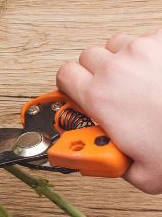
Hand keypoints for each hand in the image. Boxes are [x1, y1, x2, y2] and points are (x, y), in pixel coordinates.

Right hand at [57, 28, 161, 193]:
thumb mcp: (146, 176)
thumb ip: (113, 164)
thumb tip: (100, 158)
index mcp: (101, 98)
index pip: (65, 76)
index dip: (71, 85)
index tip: (79, 93)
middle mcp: (115, 69)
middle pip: (88, 58)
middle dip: (97, 73)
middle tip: (116, 92)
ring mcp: (140, 51)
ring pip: (116, 45)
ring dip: (123, 61)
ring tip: (142, 80)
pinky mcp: (160, 41)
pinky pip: (145, 40)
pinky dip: (150, 53)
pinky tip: (160, 72)